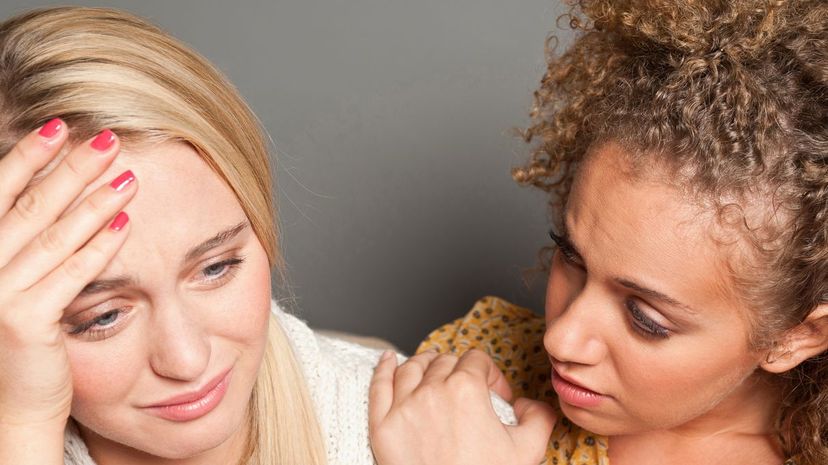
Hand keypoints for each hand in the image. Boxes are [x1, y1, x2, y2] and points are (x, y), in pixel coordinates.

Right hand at [0, 120, 135, 428]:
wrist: (10, 406)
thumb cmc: (18, 340)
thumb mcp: (14, 281)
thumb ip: (27, 238)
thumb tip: (55, 188)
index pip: (1, 193)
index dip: (30, 156)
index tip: (61, 124)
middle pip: (33, 205)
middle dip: (72, 168)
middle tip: (109, 138)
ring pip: (54, 235)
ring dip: (95, 201)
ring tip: (129, 175)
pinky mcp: (24, 320)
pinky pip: (71, 273)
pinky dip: (99, 246)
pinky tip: (126, 224)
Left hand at [369, 349, 555, 464]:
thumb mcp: (527, 450)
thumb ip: (538, 417)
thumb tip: (526, 403)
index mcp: (466, 390)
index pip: (477, 360)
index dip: (491, 374)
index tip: (495, 394)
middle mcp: (432, 391)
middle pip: (444, 362)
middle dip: (459, 370)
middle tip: (467, 390)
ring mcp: (403, 408)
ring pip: (412, 368)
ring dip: (424, 364)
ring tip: (431, 367)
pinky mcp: (382, 427)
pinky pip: (378, 387)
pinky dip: (383, 369)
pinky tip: (388, 359)